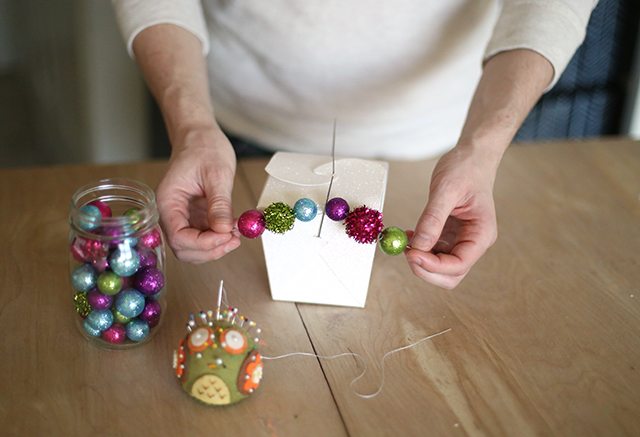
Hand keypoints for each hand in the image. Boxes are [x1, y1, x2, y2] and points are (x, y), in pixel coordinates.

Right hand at [156, 127, 240, 262]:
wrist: (200, 135)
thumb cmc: (204, 147)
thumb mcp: (217, 174)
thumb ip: (219, 204)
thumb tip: (223, 230)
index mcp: (167, 201)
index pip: (179, 237)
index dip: (203, 243)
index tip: (227, 236)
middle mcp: (171, 213)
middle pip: (184, 248)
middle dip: (210, 249)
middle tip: (234, 239)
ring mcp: (182, 216)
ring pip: (193, 247)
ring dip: (215, 247)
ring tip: (235, 234)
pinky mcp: (194, 216)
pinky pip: (203, 236)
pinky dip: (218, 239)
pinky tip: (233, 229)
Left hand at [405, 145, 498, 288]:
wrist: (472, 156)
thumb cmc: (466, 168)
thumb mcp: (446, 190)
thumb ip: (433, 219)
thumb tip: (419, 246)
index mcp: (481, 234)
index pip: (459, 265)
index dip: (434, 266)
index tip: (411, 254)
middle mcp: (473, 242)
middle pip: (450, 274)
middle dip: (426, 269)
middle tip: (406, 253)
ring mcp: (461, 240)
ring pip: (440, 267)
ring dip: (420, 260)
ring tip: (405, 242)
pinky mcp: (449, 235)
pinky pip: (433, 252)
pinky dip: (419, 249)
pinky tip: (409, 236)